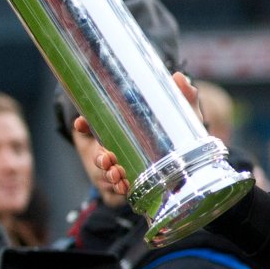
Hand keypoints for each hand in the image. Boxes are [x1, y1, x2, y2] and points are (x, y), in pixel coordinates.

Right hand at [81, 72, 200, 195]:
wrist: (188, 166)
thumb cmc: (178, 134)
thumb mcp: (182, 116)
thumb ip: (182, 97)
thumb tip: (180, 78)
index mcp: (117, 130)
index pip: (91, 127)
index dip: (83, 126)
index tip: (81, 123)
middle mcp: (111, 149)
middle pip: (94, 152)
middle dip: (97, 156)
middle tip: (107, 158)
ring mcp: (116, 169)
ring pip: (104, 172)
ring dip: (108, 174)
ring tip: (117, 175)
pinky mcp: (124, 185)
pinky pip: (115, 190)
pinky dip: (119, 189)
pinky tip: (125, 188)